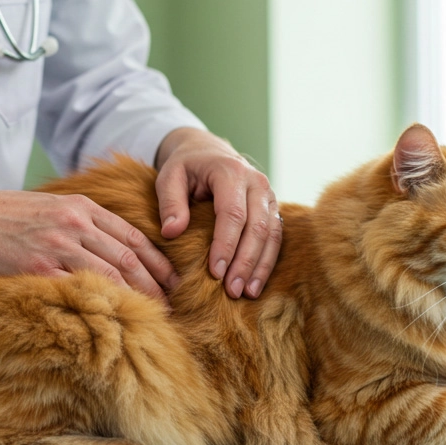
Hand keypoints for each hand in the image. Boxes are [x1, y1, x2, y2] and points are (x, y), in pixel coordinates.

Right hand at [0, 186, 176, 306]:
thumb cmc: (9, 215)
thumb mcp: (53, 206)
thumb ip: (83, 221)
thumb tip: (112, 244)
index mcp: (83, 207)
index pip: (132, 236)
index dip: (157, 260)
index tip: (173, 279)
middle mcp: (77, 223)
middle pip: (128, 256)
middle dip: (155, 282)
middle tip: (172, 303)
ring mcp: (59, 244)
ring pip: (111, 273)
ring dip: (136, 296)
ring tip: (153, 315)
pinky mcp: (39, 266)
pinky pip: (78, 287)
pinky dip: (101, 303)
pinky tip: (115, 318)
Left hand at [154, 128, 282, 298]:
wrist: (208, 151)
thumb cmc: (186, 166)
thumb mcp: (169, 176)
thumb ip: (170, 202)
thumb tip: (172, 232)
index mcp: (231, 172)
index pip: (232, 214)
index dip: (225, 245)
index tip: (214, 272)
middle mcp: (256, 182)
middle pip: (257, 227)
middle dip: (245, 262)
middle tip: (232, 291)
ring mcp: (269, 195)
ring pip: (272, 234)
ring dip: (260, 266)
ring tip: (247, 293)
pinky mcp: (273, 208)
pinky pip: (276, 236)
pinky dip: (267, 261)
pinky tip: (256, 283)